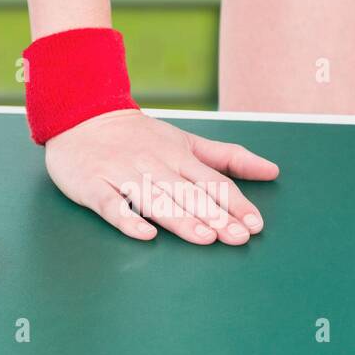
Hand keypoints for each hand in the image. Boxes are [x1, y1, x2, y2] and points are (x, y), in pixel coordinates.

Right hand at [44, 109, 279, 244]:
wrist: (82, 117)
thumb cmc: (139, 137)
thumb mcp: (187, 141)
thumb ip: (229, 158)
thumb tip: (272, 170)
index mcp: (179, 156)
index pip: (212, 182)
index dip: (234, 204)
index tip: (254, 224)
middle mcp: (154, 165)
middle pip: (187, 194)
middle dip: (214, 216)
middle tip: (237, 237)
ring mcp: (123, 176)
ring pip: (155, 200)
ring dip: (180, 218)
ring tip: (203, 237)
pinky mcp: (93, 186)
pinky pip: (111, 205)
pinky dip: (127, 219)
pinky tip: (145, 233)